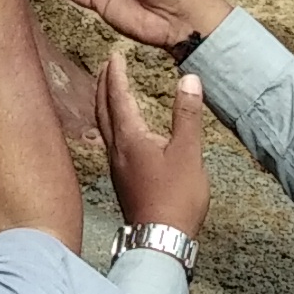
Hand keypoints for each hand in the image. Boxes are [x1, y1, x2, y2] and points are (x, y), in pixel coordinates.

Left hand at [98, 53, 209, 238]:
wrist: (160, 239)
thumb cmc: (175, 199)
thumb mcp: (189, 153)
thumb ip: (187, 114)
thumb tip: (189, 80)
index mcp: (131, 138)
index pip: (118, 97)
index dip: (116, 74)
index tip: (115, 55)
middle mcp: (117, 150)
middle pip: (103, 109)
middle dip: (104, 84)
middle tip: (108, 65)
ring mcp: (117, 165)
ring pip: (104, 125)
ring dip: (104, 102)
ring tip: (110, 89)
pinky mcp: (122, 178)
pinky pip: (110, 140)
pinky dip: (110, 122)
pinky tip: (121, 128)